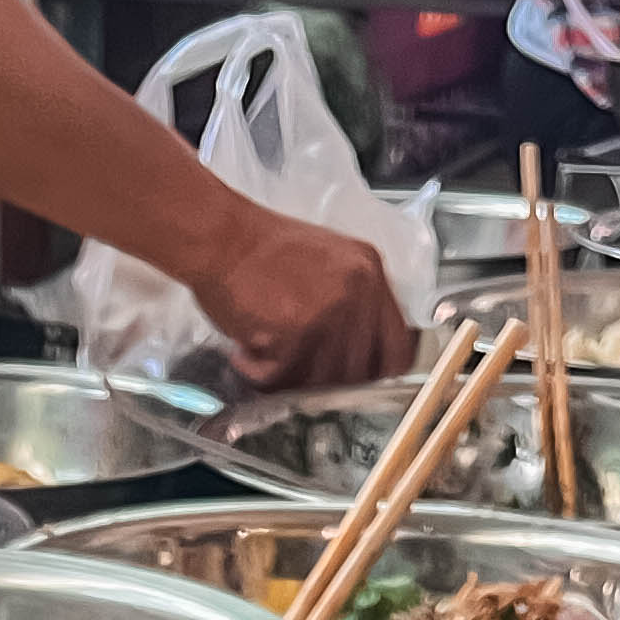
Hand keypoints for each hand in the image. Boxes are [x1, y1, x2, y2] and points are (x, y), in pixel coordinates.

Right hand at [197, 216, 411, 387]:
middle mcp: (359, 290)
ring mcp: (331, 310)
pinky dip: (260, 375)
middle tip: (295, 372)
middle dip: (324, 382)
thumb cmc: (262, 250)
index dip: (377, 373)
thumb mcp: (328, 262)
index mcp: (370, 271)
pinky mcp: (298, 328)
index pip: (398, 346)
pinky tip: (245, 354)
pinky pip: (285, 377)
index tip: (356, 382)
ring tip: (264, 361)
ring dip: (289, 380)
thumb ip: (352, 301)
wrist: (220, 236)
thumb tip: (359, 352)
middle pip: (358, 371)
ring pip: (323, 379)